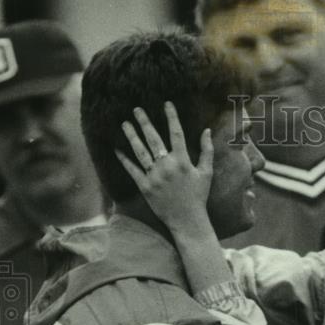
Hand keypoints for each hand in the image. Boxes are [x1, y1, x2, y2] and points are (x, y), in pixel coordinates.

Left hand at [116, 101, 213, 233]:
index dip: (171, 117)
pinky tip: (117, 149)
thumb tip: (207, 131)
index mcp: (182, 161)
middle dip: (144, 122)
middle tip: (136, 109)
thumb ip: (206, 151)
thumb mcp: (206, 173)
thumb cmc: (198, 196)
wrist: (187, 220)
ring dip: (131, 136)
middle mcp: (166, 166)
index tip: (166, 104)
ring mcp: (154, 176)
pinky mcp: (145, 187)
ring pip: (140, 152)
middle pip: (153, 139)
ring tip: (124, 124)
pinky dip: (124, 159)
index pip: (176, 133)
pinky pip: (132, 170)